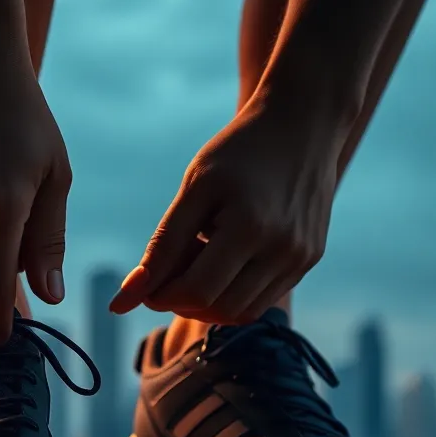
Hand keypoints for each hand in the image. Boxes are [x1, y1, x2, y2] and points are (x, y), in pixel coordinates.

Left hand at [109, 101, 346, 323]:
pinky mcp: (310, 259)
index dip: (161, 296)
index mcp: (251, 227)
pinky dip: (234, 294)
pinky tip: (221, 261)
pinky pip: (264, 299)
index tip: (145, 281)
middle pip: (219, 309)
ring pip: (243, 312)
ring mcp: (302, 258)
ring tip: (197, 260)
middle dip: (182, 300)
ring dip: (208, 302)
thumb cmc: (239, 151)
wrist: (302, 124)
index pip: (196, 292)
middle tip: (169, 268)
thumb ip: (162, 245)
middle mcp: (283, 250)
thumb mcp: (195, 188)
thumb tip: (125, 300)